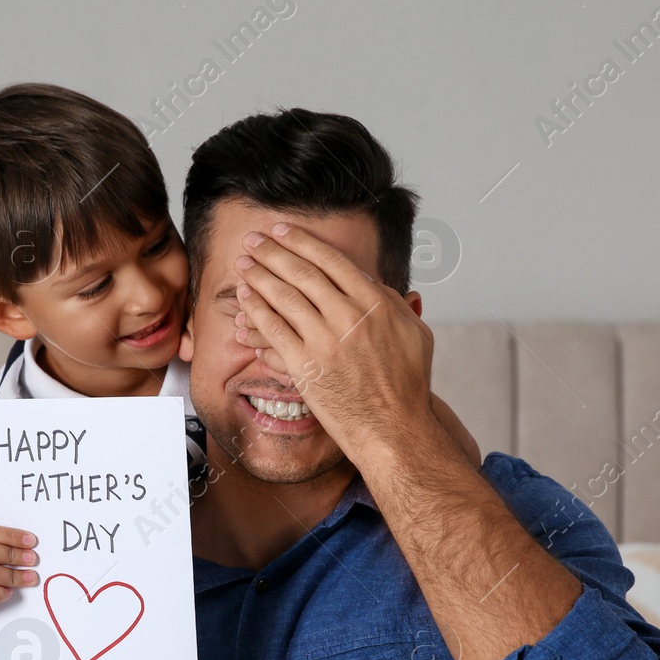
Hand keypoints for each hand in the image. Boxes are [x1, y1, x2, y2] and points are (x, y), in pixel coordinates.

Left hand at [232, 222, 436, 462]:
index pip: (331, 260)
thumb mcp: (416, 333)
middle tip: (254, 239)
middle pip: (302, 272)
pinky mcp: (306, 367)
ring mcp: (325, 341)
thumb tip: (371, 282)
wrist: (394, 429)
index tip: (283, 231)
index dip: (302, 241)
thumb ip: (393, 302)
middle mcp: (349, 317)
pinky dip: (256, 311)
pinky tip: (245, 299)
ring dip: (259, 275)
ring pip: (284, 297)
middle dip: (272, 251)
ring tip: (243, 263)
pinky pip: (274, 331)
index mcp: (376, 303)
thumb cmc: (407, 385)